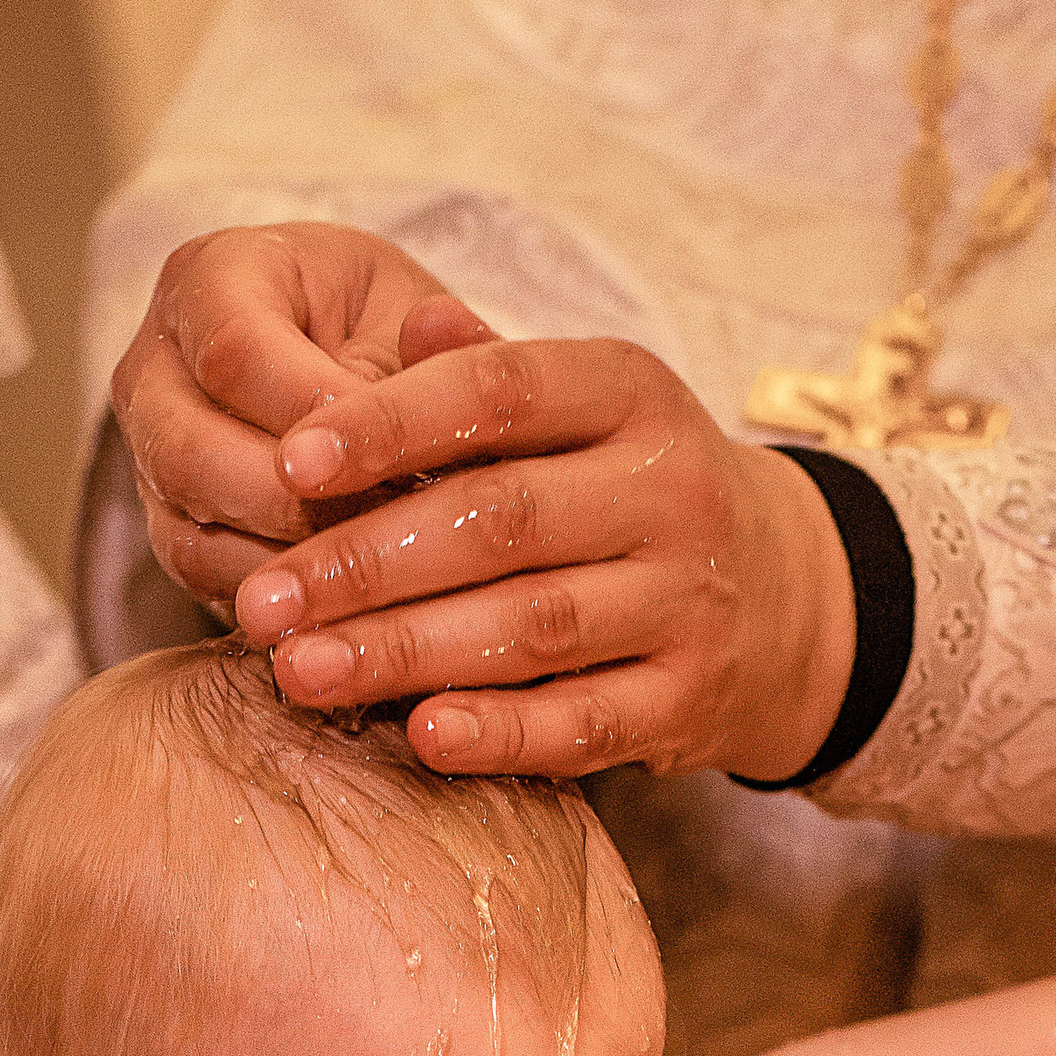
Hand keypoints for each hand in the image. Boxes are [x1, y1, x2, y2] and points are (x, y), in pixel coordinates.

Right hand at [111, 221, 477, 610]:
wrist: (352, 383)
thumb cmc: (383, 333)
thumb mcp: (415, 318)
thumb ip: (432, 341)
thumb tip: (447, 337)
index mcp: (208, 279)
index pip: (235, 352)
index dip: (313, 415)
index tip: (397, 457)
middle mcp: (153, 370)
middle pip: (192, 455)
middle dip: (297, 505)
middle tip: (393, 530)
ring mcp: (149, 461)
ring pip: (192, 535)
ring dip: (292, 565)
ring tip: (383, 576)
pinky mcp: (172, 534)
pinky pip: (212, 584)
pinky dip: (286, 602)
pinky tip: (355, 608)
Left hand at [207, 298, 852, 787]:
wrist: (792, 599)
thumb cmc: (633, 492)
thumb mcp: (585, 411)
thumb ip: (489, 374)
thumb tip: (410, 320)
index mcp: (632, 394)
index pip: (502, 391)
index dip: (391, 423)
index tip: (290, 460)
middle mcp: (671, 490)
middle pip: (502, 521)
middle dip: (367, 564)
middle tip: (263, 602)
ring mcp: (687, 601)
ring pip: (532, 626)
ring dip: (406, 653)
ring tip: (299, 672)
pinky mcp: (688, 701)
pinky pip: (583, 723)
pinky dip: (501, 734)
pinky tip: (420, 735)